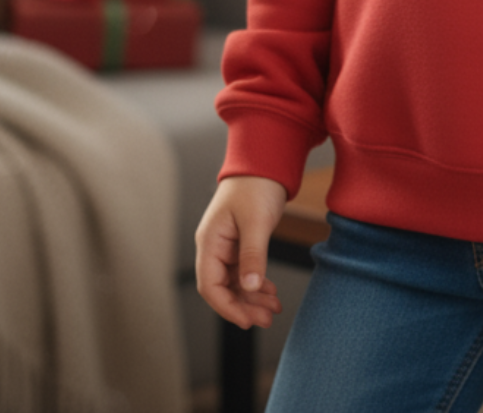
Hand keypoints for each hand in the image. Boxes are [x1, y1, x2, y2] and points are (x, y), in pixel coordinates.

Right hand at [195, 175, 289, 328]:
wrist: (265, 161)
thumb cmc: (256, 185)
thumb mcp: (257, 222)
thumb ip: (252, 255)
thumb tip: (249, 287)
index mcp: (210, 241)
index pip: (209, 285)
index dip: (227, 307)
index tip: (247, 320)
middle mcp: (214, 246)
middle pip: (222, 288)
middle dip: (243, 306)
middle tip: (266, 318)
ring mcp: (226, 246)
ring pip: (235, 282)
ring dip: (252, 297)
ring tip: (273, 308)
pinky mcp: (240, 243)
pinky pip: (244, 272)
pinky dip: (257, 283)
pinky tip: (270, 291)